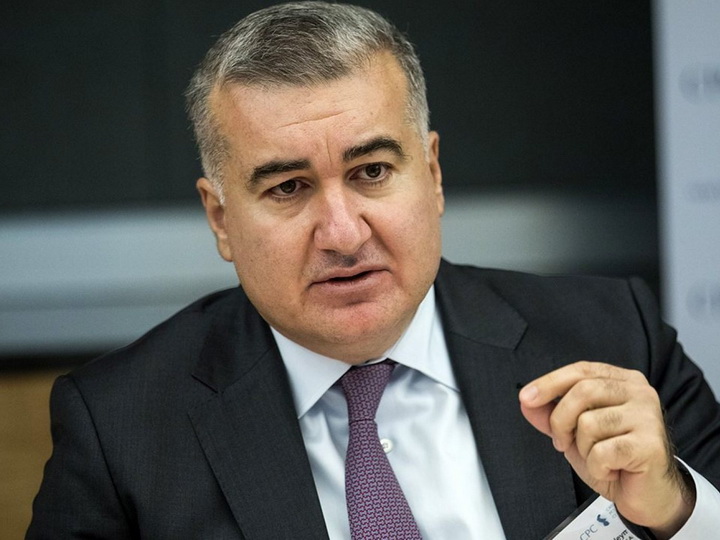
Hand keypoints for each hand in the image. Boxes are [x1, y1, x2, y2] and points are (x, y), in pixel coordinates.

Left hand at [519, 361, 694, 537]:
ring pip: (589, 422)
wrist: (647, 495)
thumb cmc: (614, 460)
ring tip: (599, 458)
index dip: (549, 382)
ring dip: (583, 448)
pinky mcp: (651, 445)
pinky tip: (612, 469)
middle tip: (563, 443)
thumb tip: (526, 402)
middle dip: (560, 421)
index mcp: (623, 381)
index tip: (526, 398)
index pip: (581, 371)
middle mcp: (640, 392)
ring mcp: (648, 417)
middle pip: (582, 391)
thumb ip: (551, 414)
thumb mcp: (574, 433)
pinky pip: (602, 451)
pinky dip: (597, 466)